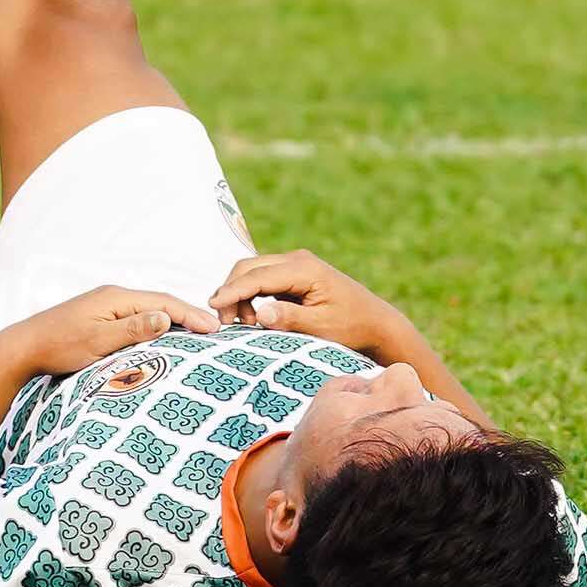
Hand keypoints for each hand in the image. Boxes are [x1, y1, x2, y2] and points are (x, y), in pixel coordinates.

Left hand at [13, 284, 212, 376]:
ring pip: (148, 310)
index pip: (163, 302)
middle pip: (159, 302)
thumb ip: (133, 329)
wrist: (23, 347)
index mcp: (116, 298)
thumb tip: (166, 317)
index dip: (190, 314)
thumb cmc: (59, 346)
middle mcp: (113, 296)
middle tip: (214, 330)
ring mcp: (105, 306)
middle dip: (187, 314)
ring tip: (196, 333)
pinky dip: (155, 324)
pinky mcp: (99, 317)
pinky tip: (163, 336)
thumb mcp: (98, 341)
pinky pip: (136, 317)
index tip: (214, 328)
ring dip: (173, 319)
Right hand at [210, 251, 407, 356]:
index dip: (232, 290)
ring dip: (240, 295)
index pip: (257, 275)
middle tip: (226, 324)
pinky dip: (250, 295)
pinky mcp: (293, 275)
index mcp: (304, 268)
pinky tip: (252, 318)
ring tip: (245, 325)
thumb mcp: (321, 327)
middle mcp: (297, 259)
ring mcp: (295, 265)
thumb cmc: (350, 326)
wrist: (374, 322)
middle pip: (249, 267)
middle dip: (231, 292)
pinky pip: (262, 279)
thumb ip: (290, 318)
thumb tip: (261, 312)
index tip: (211, 306)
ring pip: (253, 272)